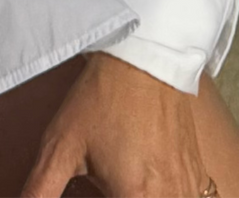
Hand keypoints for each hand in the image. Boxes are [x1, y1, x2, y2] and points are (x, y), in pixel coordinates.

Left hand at [20, 55, 209, 197]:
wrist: (144, 56)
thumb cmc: (104, 97)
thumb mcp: (61, 146)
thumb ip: (40, 191)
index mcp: (135, 197)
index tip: (96, 191)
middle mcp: (168, 197)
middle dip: (120, 197)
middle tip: (105, 185)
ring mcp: (188, 188)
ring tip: (122, 185)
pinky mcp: (198, 176)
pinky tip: (149, 187)